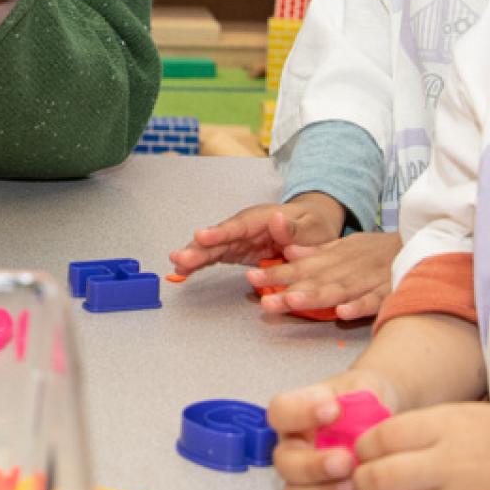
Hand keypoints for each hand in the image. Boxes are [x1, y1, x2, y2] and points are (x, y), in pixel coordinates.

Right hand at [169, 192, 345, 275]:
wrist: (314, 229)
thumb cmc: (314, 225)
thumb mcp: (312, 227)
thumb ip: (295, 228)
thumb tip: (277, 219)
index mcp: (263, 218)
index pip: (239, 226)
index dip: (219, 233)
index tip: (201, 236)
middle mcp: (246, 227)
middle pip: (220, 238)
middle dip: (199, 247)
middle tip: (179, 257)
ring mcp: (240, 240)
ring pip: (213, 248)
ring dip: (194, 256)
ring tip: (176, 265)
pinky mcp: (238, 252)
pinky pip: (216, 257)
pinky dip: (200, 264)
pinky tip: (183, 271)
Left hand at [250, 229, 399, 319]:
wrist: (417, 243)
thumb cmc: (373, 251)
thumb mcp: (342, 246)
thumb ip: (315, 252)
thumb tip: (286, 252)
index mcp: (333, 259)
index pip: (299, 268)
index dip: (275, 274)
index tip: (251, 278)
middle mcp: (346, 269)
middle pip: (314, 282)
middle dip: (288, 290)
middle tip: (264, 300)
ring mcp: (366, 280)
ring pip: (338, 290)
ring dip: (316, 296)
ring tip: (293, 302)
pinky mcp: (388, 291)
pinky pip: (373, 300)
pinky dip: (359, 305)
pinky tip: (344, 312)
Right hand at [268, 370, 398, 489]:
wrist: (383, 418)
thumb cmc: (365, 399)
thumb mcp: (363, 386)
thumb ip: (355, 398)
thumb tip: (349, 417)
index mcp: (296, 415)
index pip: (280, 412)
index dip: (300, 412)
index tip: (333, 408)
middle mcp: (294, 448)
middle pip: (285, 464)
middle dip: (313, 466)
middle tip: (345, 460)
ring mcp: (307, 479)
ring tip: (358, 487)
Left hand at [351, 402, 489, 489]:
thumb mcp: (479, 412)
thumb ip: (432, 428)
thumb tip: (384, 442)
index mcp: (450, 425)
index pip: (380, 438)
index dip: (363, 447)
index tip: (363, 451)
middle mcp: (452, 465)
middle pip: (379, 480)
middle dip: (364, 483)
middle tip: (367, 482)